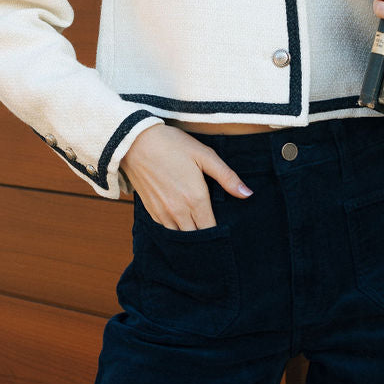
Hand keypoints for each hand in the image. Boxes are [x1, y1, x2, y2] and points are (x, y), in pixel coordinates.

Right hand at [120, 123, 253, 228]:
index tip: (227, 234)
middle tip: (216, 240)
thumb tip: (247, 194)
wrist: (135, 142)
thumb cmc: (173, 145)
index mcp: (196, 199)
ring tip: (200, 233)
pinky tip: (183, 225)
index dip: (220, 235)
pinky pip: (167, 230)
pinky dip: (176, 231)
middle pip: (196, 238)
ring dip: (190, 237)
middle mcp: (179, 211)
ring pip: (180, 237)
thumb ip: (227, 177)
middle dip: (206, 240)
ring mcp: (163, 213)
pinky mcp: (151, 211)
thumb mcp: (204, 155)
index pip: (211, 230)